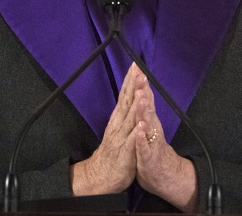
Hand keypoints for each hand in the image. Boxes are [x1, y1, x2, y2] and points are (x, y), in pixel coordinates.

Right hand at [71, 63, 144, 194]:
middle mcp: (118, 125)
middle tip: (138, 69)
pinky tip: (142, 123)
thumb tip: (129, 99)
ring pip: (129, 118)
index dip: (130, 81)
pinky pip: (132, 141)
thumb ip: (124, 115)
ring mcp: (121, 138)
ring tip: (141, 90)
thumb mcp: (118, 130)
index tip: (136, 66)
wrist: (100, 176)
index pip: (125, 96)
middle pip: (126, 101)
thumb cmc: (112, 153)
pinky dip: (137, 132)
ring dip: (135, 104)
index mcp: (118, 119)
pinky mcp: (125, 153)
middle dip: (133, 85)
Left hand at [133, 68, 197, 211]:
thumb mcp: (145, 128)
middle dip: (143, 91)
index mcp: (148, 120)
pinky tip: (139, 129)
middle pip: (146, 107)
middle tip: (141, 76)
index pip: (143, 99)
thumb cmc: (151, 150)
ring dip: (144, 111)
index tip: (136, 67)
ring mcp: (150, 142)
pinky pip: (143, 147)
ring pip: (147, 124)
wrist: (164, 176)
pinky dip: (141, 138)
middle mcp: (151, 128)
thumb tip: (141, 90)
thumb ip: (144, 110)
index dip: (140, 83)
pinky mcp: (147, 158)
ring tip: (142, 97)